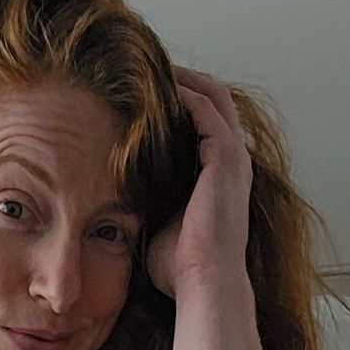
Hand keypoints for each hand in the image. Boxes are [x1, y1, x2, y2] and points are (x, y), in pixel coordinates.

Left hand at [146, 65, 253, 298]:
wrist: (204, 283)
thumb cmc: (181, 268)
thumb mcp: (160, 225)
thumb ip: (150, 203)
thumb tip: (117, 201)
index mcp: (221, 177)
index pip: (207, 124)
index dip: (181, 104)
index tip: (146, 94)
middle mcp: (232, 161)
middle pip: (214, 100)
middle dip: (183, 80)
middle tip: (146, 67)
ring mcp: (232, 156)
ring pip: (212, 95)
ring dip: (182, 78)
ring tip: (148, 65)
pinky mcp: (225, 156)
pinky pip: (205, 107)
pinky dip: (182, 91)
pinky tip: (154, 85)